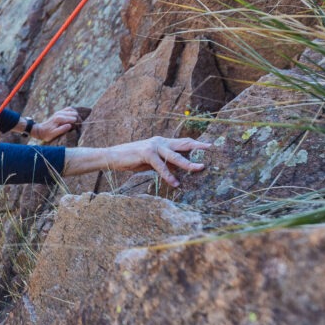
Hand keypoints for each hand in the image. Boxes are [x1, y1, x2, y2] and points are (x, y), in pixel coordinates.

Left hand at [31, 107, 80, 141]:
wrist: (40, 130)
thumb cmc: (47, 134)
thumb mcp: (54, 134)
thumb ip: (62, 129)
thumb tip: (70, 125)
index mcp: (59, 119)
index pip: (73, 119)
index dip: (77, 123)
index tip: (79, 128)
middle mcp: (59, 113)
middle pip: (74, 114)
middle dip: (78, 119)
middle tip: (79, 125)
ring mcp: (59, 112)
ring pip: (72, 110)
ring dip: (75, 115)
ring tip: (77, 121)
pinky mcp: (59, 112)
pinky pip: (68, 109)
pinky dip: (72, 111)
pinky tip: (74, 117)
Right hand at [64, 136, 209, 186]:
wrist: (112, 157)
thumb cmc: (131, 160)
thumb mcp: (152, 162)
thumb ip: (166, 162)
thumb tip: (180, 168)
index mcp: (162, 142)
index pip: (183, 142)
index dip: (196, 145)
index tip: (209, 148)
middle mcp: (159, 141)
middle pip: (183, 144)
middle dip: (198, 148)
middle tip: (212, 150)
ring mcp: (153, 146)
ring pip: (175, 155)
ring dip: (188, 163)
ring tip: (200, 169)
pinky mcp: (146, 154)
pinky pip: (161, 166)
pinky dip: (168, 175)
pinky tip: (175, 183)